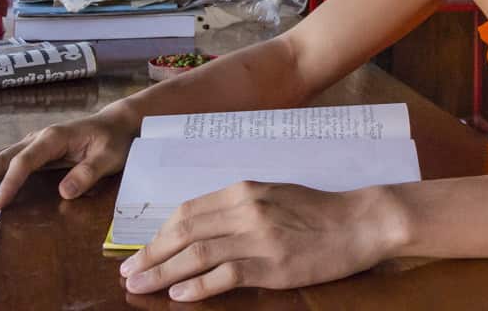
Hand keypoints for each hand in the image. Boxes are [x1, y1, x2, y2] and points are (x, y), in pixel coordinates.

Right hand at [0, 103, 139, 208]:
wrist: (116, 124)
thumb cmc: (114, 140)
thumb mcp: (109, 157)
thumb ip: (89, 173)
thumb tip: (64, 192)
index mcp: (54, 138)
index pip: (24, 161)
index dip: (9, 183)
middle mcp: (37, 138)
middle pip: (0, 158)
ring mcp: (32, 143)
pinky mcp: (32, 150)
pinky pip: (2, 160)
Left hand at [120, 181, 406, 300]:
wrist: (359, 221)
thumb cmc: (319, 210)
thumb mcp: (274, 195)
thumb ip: (239, 207)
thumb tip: (200, 226)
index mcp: (244, 191)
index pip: (188, 211)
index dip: (159, 233)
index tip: (142, 250)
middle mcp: (246, 210)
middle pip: (184, 232)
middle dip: (151, 255)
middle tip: (128, 273)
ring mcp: (258, 238)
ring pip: (196, 255)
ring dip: (162, 273)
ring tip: (140, 287)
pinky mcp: (272, 265)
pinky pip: (224, 275)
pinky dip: (197, 286)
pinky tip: (179, 296)